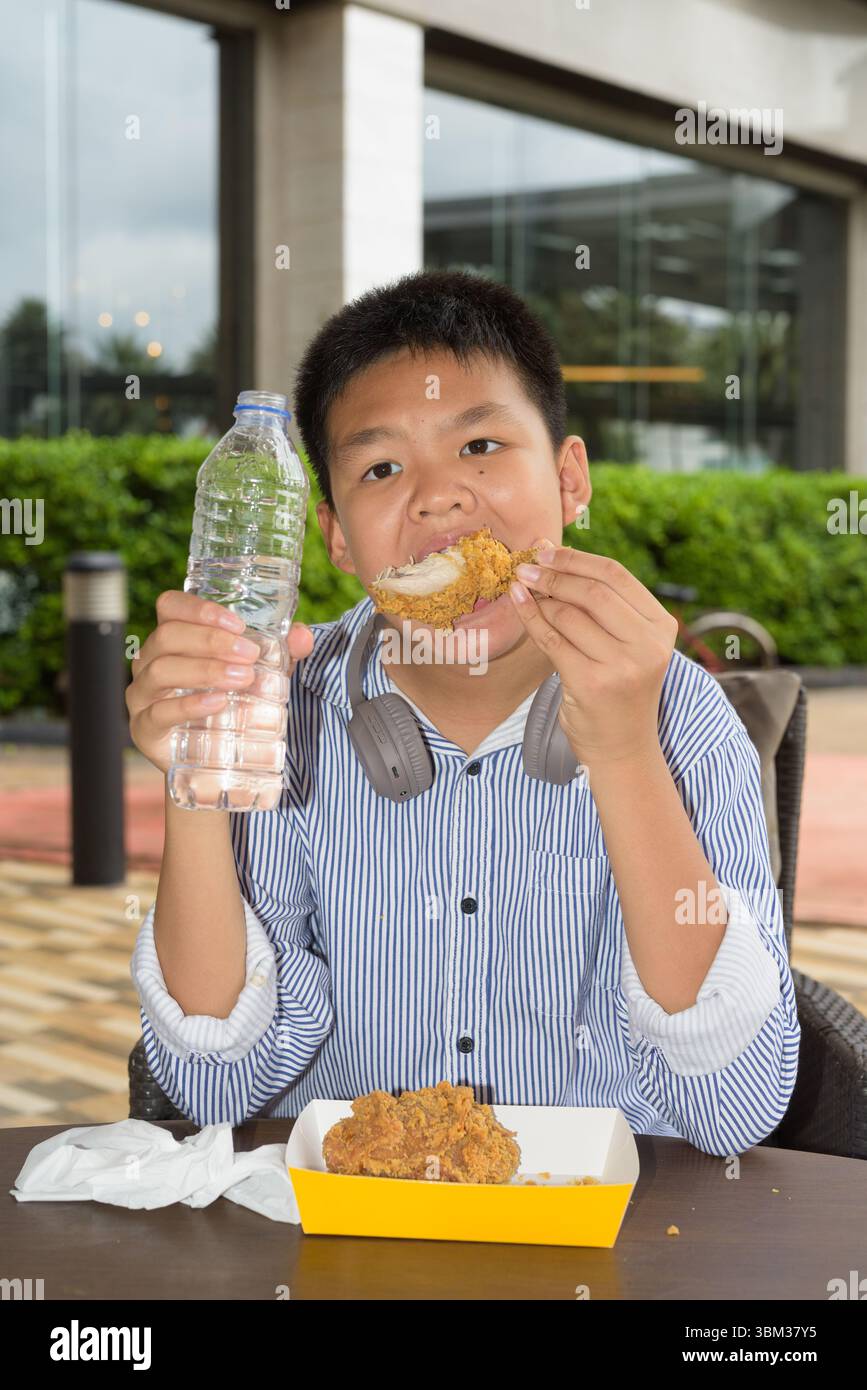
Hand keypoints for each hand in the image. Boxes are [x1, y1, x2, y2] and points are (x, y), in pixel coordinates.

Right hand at [126, 590, 313, 774]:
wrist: (213, 763)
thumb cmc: (229, 706)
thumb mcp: (259, 676)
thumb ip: (281, 654)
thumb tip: (304, 636)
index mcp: (172, 640)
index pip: (170, 607)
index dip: (199, 609)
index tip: (238, 624)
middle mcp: (149, 662)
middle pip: (168, 636)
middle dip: (211, 640)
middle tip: (250, 655)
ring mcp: (142, 696)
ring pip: (161, 670)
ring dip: (205, 669)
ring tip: (242, 678)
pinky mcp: (144, 730)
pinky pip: (158, 713)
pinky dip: (189, 705)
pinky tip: (216, 702)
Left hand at [509, 543, 677, 767]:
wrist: (622, 747)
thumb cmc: (619, 688)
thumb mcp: (628, 644)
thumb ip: (603, 605)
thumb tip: (552, 553)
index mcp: (661, 626)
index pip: (616, 576)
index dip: (576, 558)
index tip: (546, 550)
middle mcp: (647, 645)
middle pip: (592, 591)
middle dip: (553, 574)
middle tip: (525, 566)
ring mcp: (621, 666)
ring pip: (568, 615)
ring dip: (540, 598)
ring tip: (524, 589)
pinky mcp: (591, 684)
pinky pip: (551, 640)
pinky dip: (530, 617)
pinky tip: (518, 603)